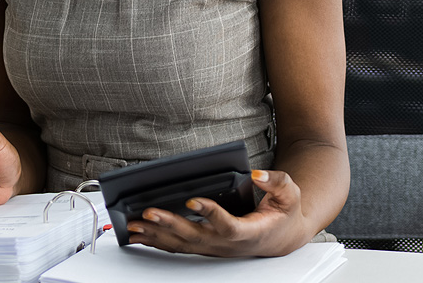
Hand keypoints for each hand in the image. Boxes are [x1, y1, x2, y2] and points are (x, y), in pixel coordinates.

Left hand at [125, 169, 314, 256]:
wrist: (281, 237)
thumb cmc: (282, 214)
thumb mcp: (289, 194)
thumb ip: (276, 182)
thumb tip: (258, 174)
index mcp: (248, 232)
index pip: (227, 225)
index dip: (210, 214)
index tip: (193, 200)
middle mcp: (227, 243)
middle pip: (194, 237)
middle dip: (169, 224)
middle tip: (147, 212)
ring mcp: (214, 248)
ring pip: (181, 245)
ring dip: (156, 235)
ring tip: (133, 224)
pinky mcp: (205, 246)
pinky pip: (177, 246)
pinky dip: (156, 240)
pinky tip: (138, 235)